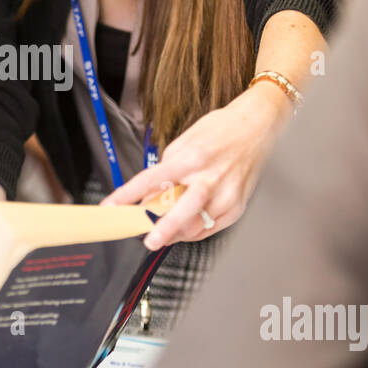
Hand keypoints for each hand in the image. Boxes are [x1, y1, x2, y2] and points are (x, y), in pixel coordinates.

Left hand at [100, 82, 291, 250]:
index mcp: (191, 158)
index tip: (110, 208)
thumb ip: (167, 170)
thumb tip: (149, 195)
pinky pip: (210, 228)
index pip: (151, 180)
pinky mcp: (237, 207)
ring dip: (175, 233)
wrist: (258, 127)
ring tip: (162, 232)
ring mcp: (226, 195)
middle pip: (181, 211)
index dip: (127, 196)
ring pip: (196, 227)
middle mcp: (209, 178)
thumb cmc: (221, 130)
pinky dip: (194, 231)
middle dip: (162, 230)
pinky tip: (185, 228)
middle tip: (148, 241)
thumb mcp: (185, 142)